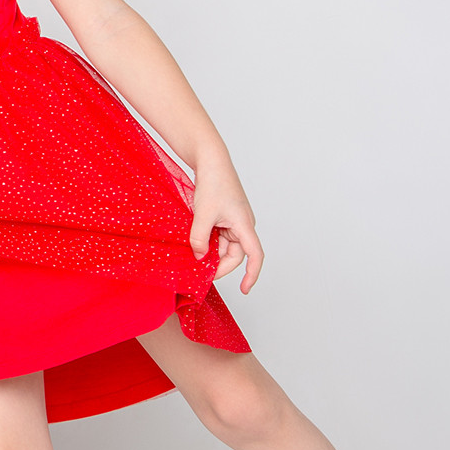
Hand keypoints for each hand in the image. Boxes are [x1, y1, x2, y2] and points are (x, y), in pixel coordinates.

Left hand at [189, 157, 264, 293]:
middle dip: (218, 263)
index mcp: (244, 224)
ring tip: (194, 251)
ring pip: (225, 245)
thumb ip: (199, 240)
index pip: (255, 256)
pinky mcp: (226, 216)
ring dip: (211, 251)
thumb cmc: (213, 183)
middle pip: (235, 254)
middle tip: (200, 269)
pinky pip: (219, 236)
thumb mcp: (202, 215)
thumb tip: (198, 257)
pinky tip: (196, 241)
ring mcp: (235, 220)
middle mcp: (243, 224)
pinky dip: (209, 241)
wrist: (211, 160)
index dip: (251, 274)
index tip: (244, 289)